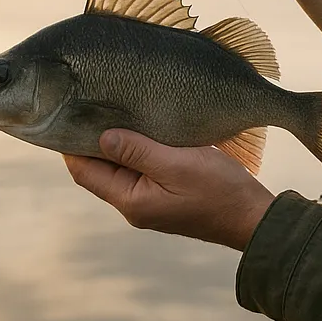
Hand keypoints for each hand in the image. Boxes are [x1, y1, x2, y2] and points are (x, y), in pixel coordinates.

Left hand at [63, 129, 275, 251]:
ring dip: (117, 143)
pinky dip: (136, 149)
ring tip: (116, 111)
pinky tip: (144, 129)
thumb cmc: (218, 190)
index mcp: (131, 201)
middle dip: (93, 140)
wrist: (252, 215)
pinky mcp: (166, 194)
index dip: (72, 143)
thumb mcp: (177, 164)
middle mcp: (134, 204)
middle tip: (91, 105)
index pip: (85, 171)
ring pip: (121, 167)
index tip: (69, 113)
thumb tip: (101, 136)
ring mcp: (150, 200)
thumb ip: (138, 150)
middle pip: (100, 169)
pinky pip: (141, 168)